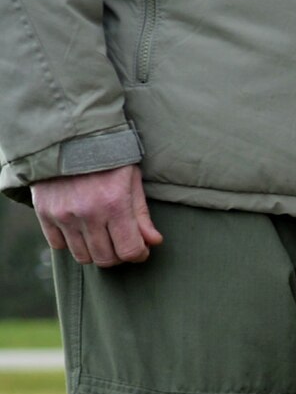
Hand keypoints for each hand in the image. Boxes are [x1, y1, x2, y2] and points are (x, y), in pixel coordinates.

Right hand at [32, 165, 161, 266]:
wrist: (64, 135)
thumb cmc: (106, 156)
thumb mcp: (131, 179)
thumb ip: (141, 214)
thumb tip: (153, 242)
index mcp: (114, 204)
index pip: (129, 251)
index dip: (139, 254)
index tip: (140, 248)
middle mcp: (87, 213)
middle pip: (106, 258)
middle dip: (118, 255)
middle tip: (120, 242)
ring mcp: (62, 214)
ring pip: (82, 256)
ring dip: (94, 252)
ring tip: (100, 237)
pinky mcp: (43, 212)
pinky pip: (57, 245)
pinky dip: (70, 243)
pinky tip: (78, 230)